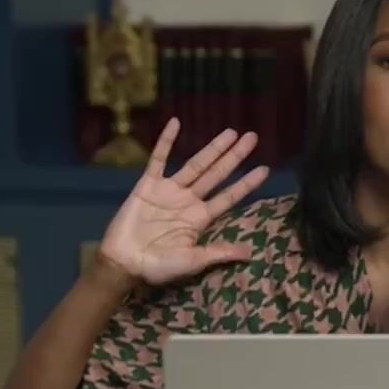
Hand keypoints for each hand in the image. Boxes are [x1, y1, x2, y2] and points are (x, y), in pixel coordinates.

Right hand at [98, 118, 269, 285]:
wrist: (123, 263)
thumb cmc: (158, 266)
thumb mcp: (192, 261)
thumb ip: (218, 253)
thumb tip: (249, 253)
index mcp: (200, 218)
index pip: (229, 197)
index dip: (246, 184)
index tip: (265, 169)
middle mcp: (188, 200)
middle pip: (216, 174)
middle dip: (234, 157)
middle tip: (252, 138)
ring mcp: (169, 190)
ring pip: (195, 164)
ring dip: (212, 148)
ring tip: (230, 132)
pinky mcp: (148, 185)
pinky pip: (158, 159)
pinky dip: (166, 141)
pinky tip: (176, 123)